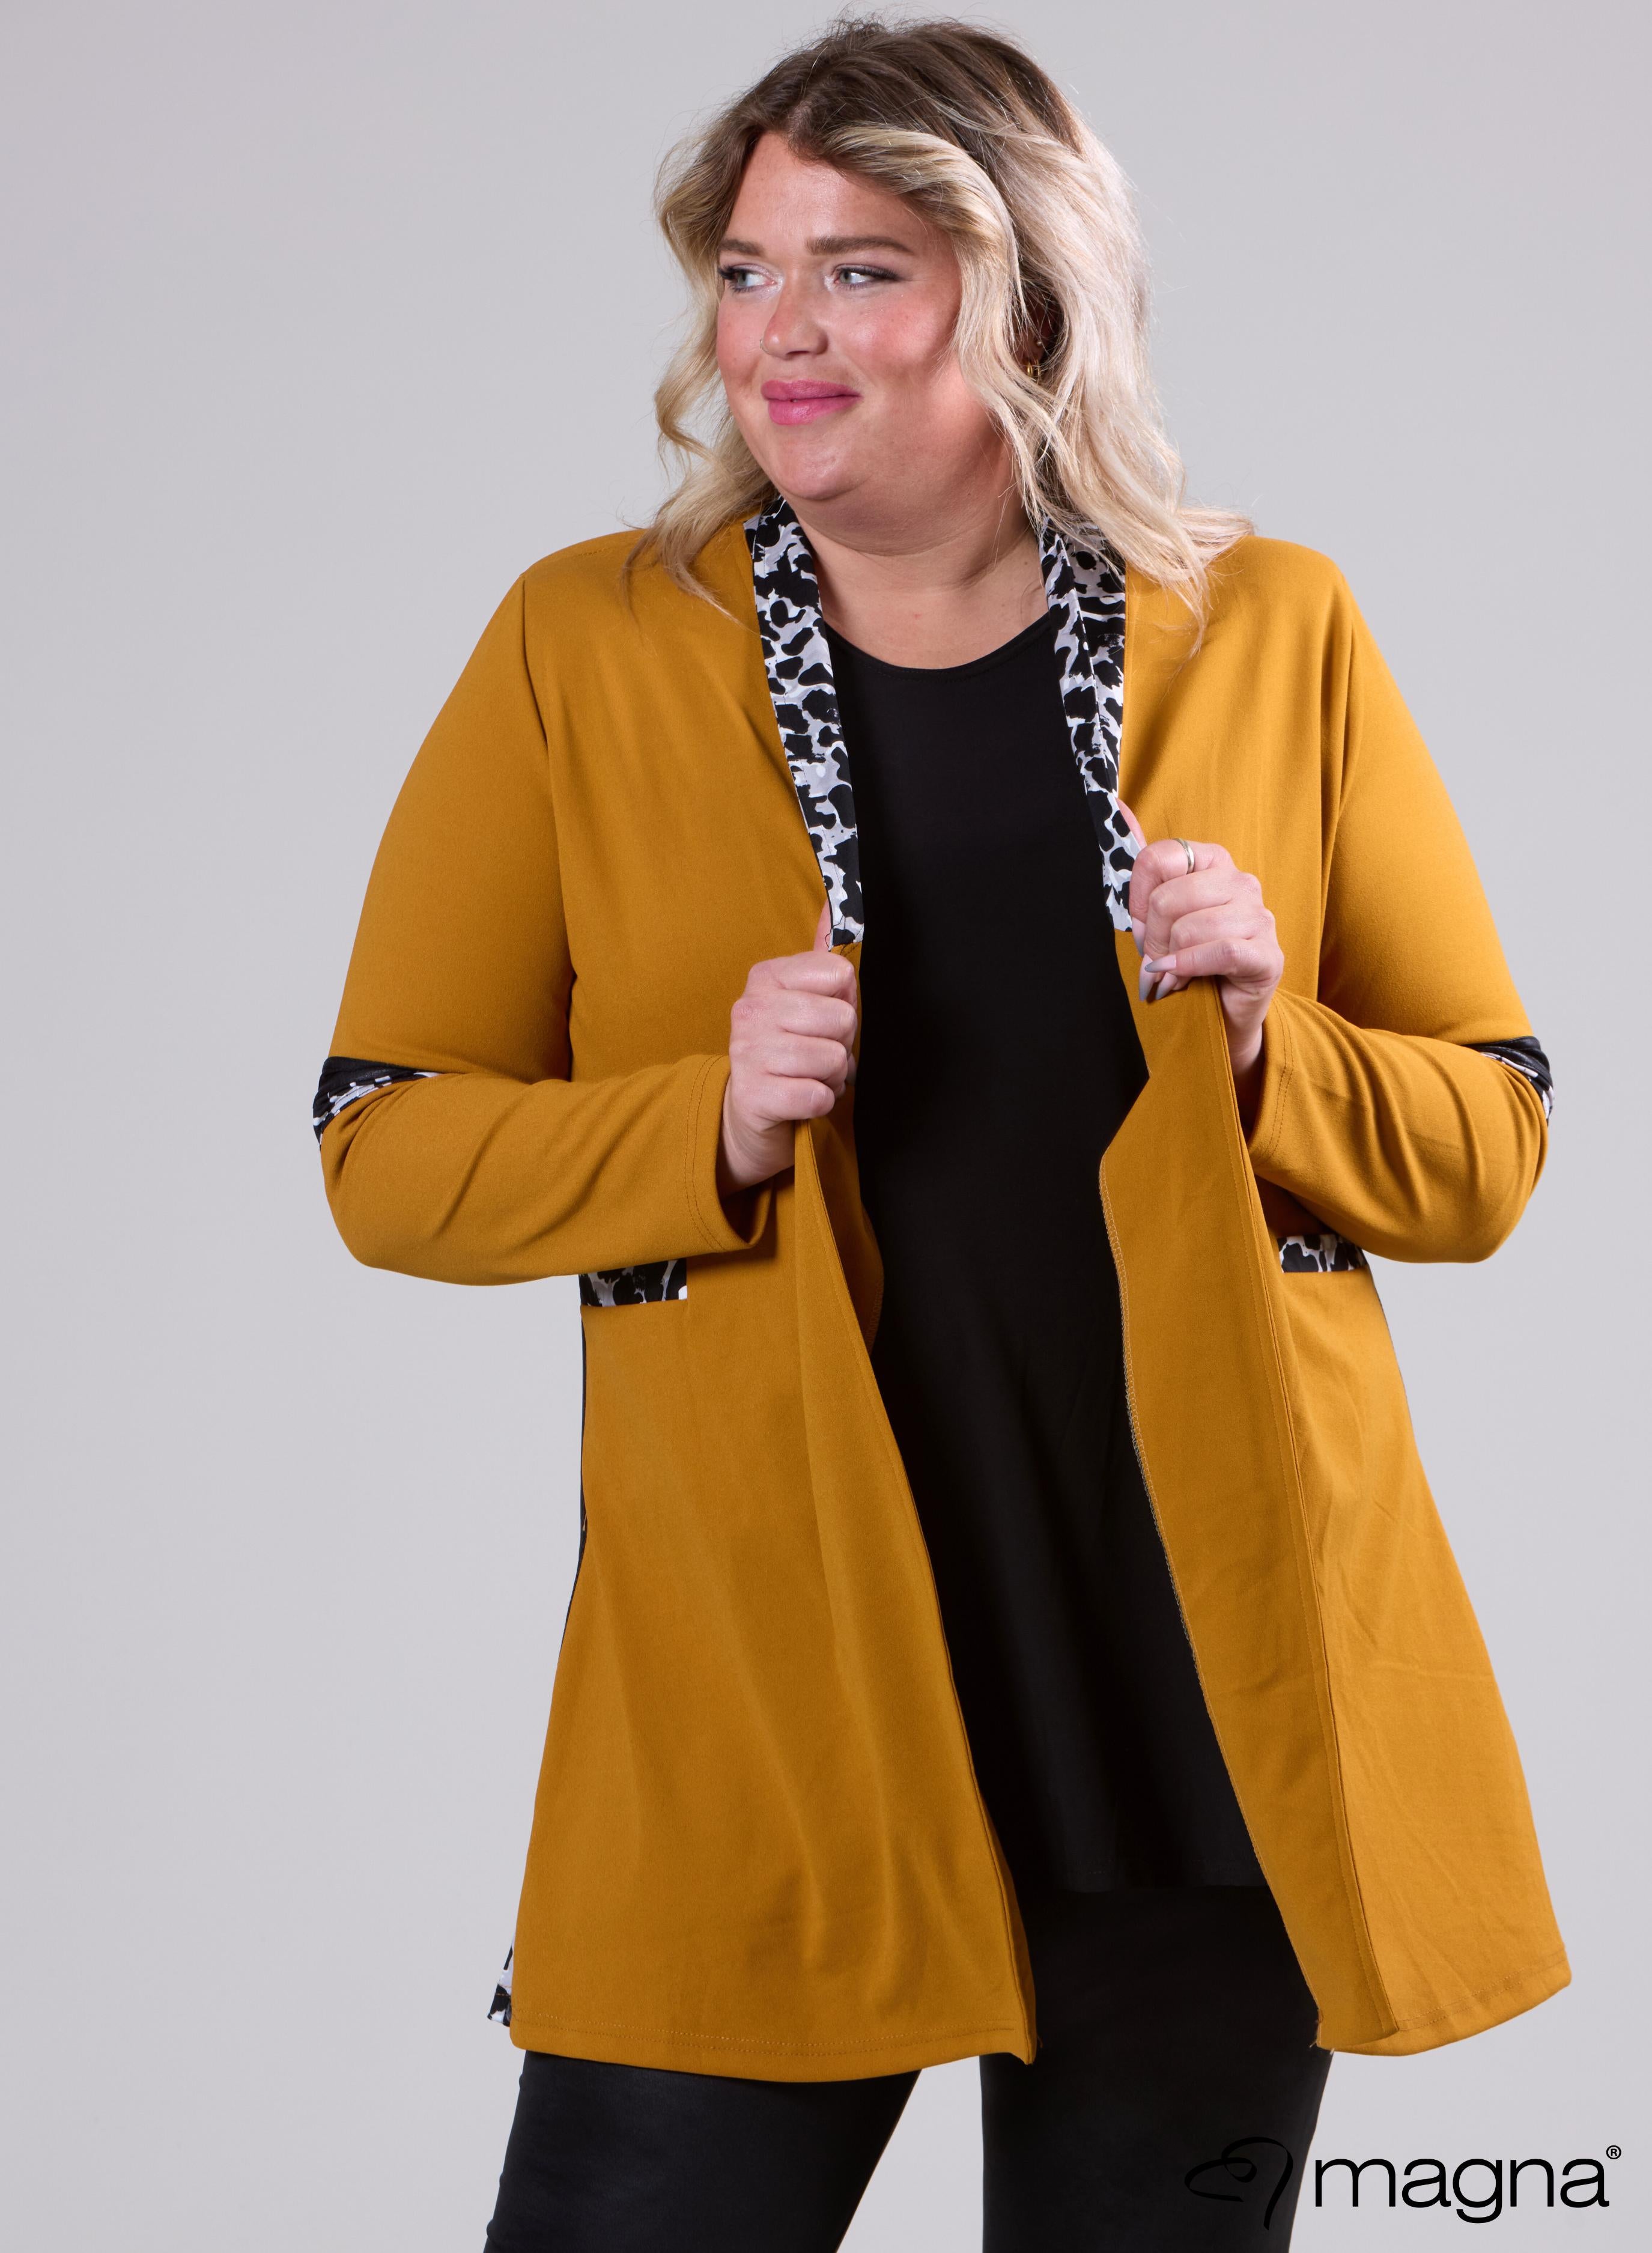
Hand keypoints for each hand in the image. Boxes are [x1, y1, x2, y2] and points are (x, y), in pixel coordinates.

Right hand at [720, 900, 860, 1191]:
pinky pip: (817, 1095)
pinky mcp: (754, 1095)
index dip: (845, 1002)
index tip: (823, 1016)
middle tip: (816, 1052)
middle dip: (842, 1044)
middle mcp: (750, 1009)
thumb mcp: (804, 997)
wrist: (750, 1109)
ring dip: (831, 1076)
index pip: (841, 975)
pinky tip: (800, 1097)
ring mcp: (748, 1052)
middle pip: (843, 1019)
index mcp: (766, 977)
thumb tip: (836, 902)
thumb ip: (822, 955)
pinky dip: (819, 1102)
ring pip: (833, 1059)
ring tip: (808, 1075)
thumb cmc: (788, 1047)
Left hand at [1121, 806, 1283, 1116]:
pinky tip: (1179, 979)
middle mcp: (1240, 881)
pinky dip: (1190, 967)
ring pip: (1192, 926)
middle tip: (1156, 958)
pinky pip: (1221, 950)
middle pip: (1170, 897)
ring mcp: (1260, 916)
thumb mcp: (1159, 913)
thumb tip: (1117, 810)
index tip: (1141, 926)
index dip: (1137, 900)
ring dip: (1171, 959)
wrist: (1219, 1014)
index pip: (1156, 860)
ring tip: (1172, 975)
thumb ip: (1143, 865)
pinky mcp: (1268, 954)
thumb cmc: (1187, 959)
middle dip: (1153, 937)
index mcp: (1212, 861)